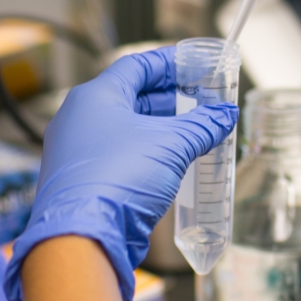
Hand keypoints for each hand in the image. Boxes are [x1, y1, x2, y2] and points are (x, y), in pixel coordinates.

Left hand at [4, 46, 238, 300]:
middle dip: (169, 99)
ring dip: (159, 129)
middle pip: (130, 97)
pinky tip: (169, 163)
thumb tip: (224, 115)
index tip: (194, 65)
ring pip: (124, 129)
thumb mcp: (171, 146)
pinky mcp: (81, 181)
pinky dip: (144, 153)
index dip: (169, 63)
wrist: (81, 237)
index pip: (136, 66)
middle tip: (200, 101)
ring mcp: (76, 151)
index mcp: (94, 97)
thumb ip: (201, 126)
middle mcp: (78, 119)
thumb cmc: (117, 180)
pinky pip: (116, 155)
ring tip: (192, 133)